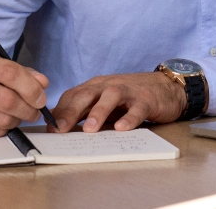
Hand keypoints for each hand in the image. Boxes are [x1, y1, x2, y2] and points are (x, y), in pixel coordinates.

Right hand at [0, 52, 61, 138]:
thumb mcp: (1, 71)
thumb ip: (25, 74)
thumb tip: (42, 83)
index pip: (9, 72)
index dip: (31, 87)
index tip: (41, 98)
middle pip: (7, 99)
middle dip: (28, 108)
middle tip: (35, 111)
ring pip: (3, 119)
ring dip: (17, 120)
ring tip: (17, 115)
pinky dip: (4, 129)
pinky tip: (0, 121)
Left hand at [50, 71, 185, 132]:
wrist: (165, 87)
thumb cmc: (130, 98)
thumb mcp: (105, 103)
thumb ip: (86, 112)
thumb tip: (61, 128)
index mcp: (96, 87)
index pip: (73, 95)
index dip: (60, 111)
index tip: (49, 129)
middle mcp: (108, 86)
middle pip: (87, 94)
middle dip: (71, 112)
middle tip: (60, 130)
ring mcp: (128, 91)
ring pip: (110, 96)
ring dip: (98, 112)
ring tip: (89, 129)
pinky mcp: (146, 99)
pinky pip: (136, 108)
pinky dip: (129, 118)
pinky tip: (122, 128)